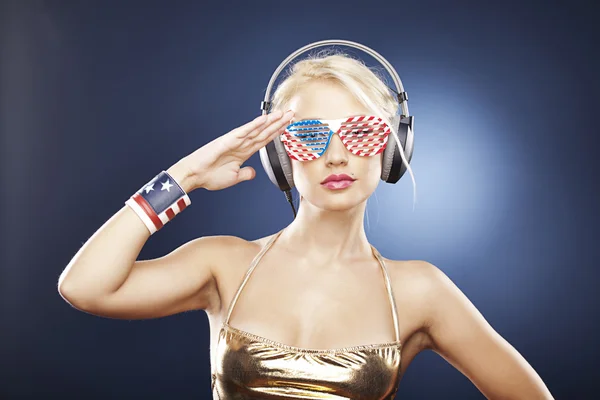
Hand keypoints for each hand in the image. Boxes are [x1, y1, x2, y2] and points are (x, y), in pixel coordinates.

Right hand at [171, 110, 293, 191]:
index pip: (264, 140)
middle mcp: (241, 144)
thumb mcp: (234, 177)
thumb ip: (245, 173)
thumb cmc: (210, 176)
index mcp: (243, 152)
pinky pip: (244, 131)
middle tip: (291, 114)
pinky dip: (254, 125)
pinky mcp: (228, 140)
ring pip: (257, 129)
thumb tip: (254, 172)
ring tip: (282, 114)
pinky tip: (264, 119)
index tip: (287, 127)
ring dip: (270, 121)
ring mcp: (235, 141)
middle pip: (264, 132)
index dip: (276, 133)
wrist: (195, 176)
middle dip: (278, 124)